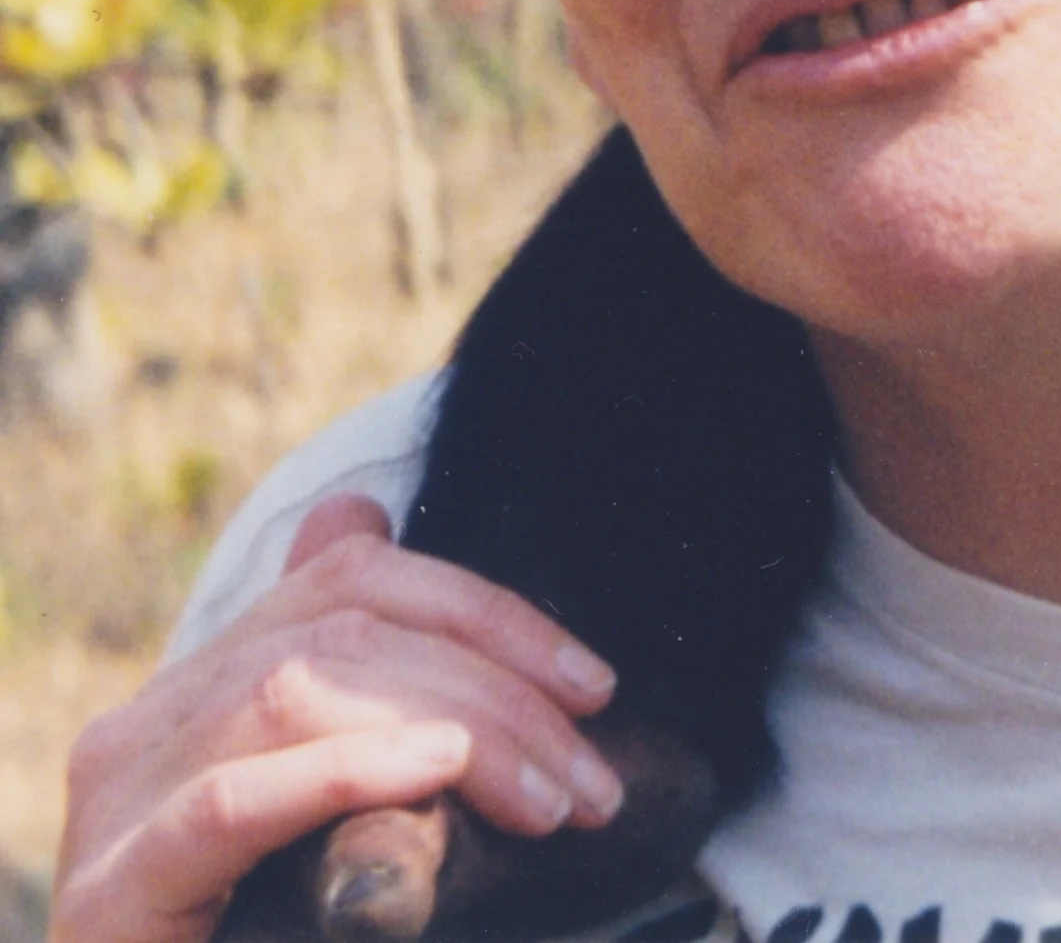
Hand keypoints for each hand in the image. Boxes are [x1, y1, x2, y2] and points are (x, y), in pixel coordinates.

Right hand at [51, 496, 622, 942]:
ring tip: (547, 795)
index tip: (592, 686)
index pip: (352, 578)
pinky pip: (231, 800)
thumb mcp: (303, 802)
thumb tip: (359, 512)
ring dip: (454, 727)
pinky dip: (346, 771)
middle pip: (342, 630)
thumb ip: (341, 686)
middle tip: (592, 775)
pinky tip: (440, 770)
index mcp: (198, 688)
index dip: (485, 612)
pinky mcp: (113, 888)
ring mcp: (120, 799)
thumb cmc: (253, 927)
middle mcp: (147, 722)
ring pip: (297, 692)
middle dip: (494, 685)